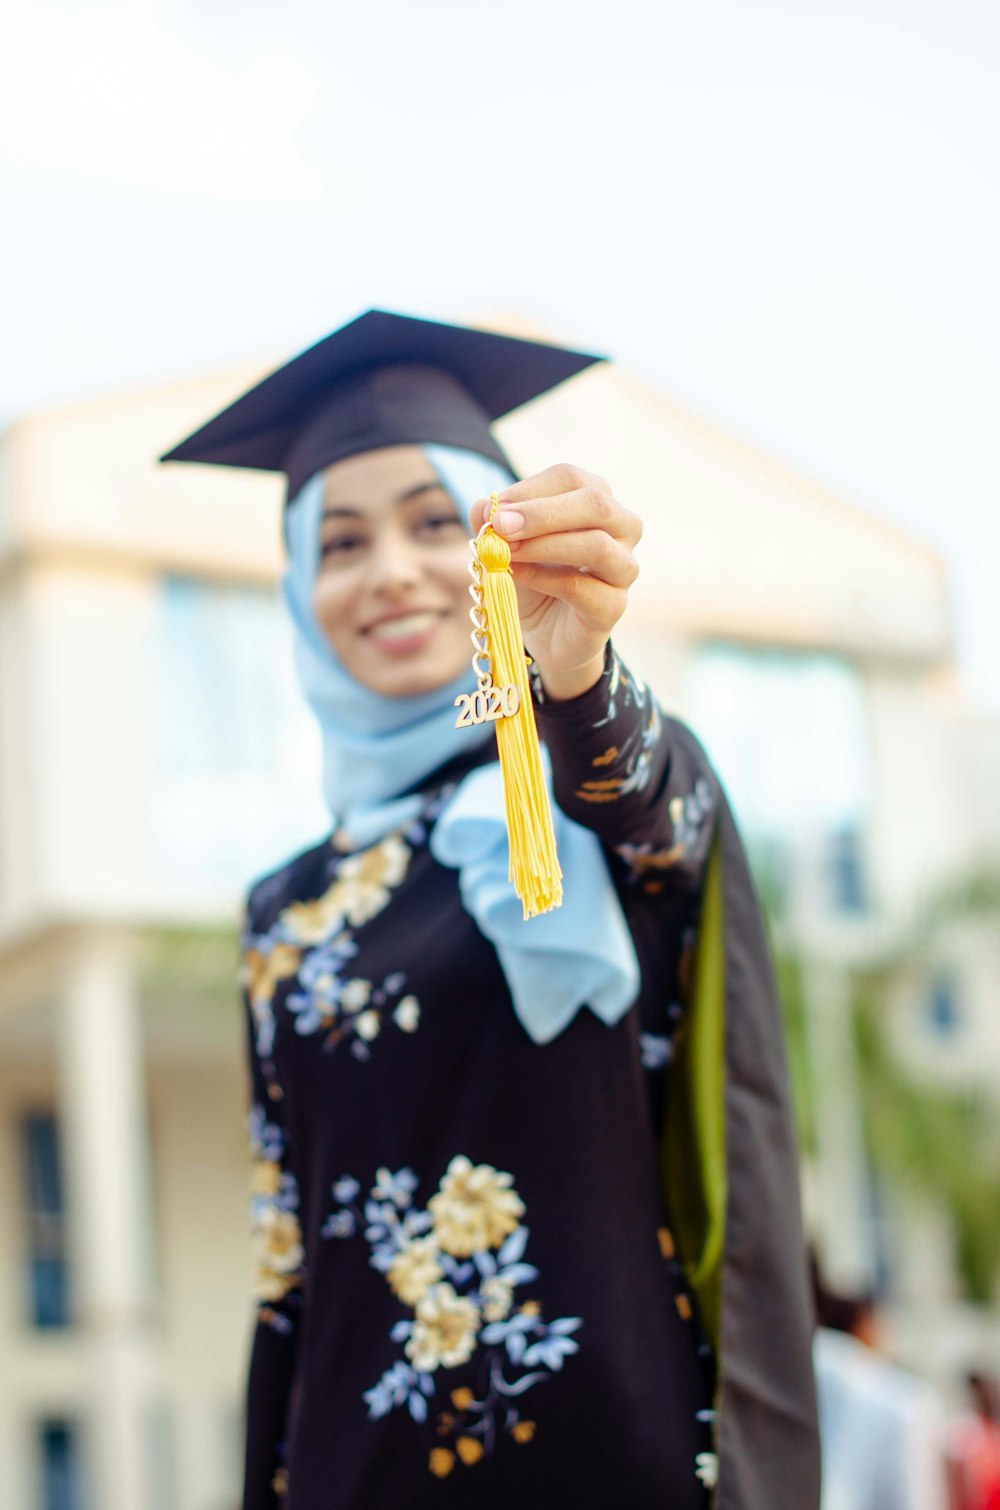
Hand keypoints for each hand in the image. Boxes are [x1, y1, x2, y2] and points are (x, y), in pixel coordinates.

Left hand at [469, 463, 641, 700]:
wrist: (546, 633)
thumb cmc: (534, 578)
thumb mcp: (509, 545)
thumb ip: (494, 523)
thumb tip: (483, 507)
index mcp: (598, 501)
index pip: (571, 478)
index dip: (530, 490)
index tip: (494, 509)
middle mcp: (622, 529)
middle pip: (595, 503)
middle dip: (541, 512)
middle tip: (500, 524)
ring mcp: (623, 568)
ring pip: (597, 545)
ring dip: (544, 545)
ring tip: (506, 552)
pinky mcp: (614, 606)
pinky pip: (581, 586)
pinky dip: (542, 578)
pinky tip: (515, 576)